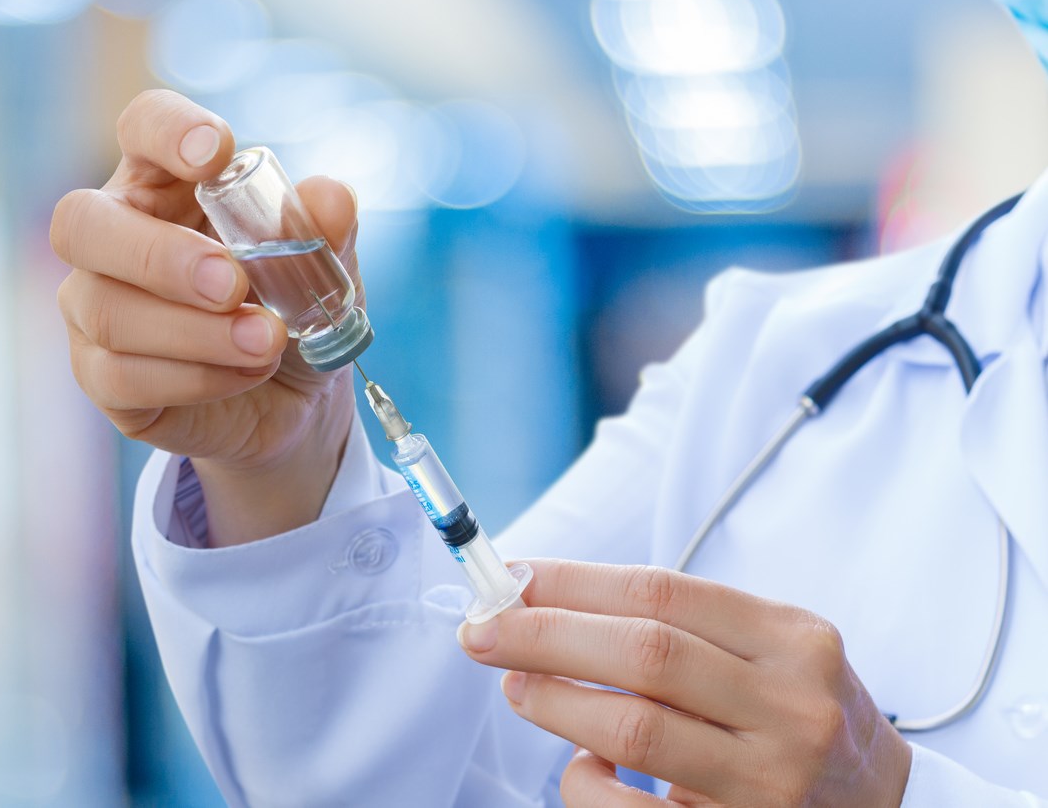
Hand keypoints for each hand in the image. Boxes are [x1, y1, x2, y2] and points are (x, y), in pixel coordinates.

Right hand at [50, 90, 362, 542]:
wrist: (293, 398)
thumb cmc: (290, 307)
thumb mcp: (323, 267)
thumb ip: (326, 231)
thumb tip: (331, 199)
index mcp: (165, 181)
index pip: (142, 127)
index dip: (167, 130)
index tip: (216, 154)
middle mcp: (112, 236)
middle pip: (80, 223)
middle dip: (159, 256)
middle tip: (233, 284)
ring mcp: (94, 307)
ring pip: (107, 311)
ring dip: (198, 332)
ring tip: (268, 341)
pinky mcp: (100, 378)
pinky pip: (122, 377)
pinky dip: (196, 378)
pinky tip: (247, 374)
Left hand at [457, 560, 910, 806]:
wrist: (881, 807)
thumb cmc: (796, 714)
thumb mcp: (769, 650)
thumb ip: (680, 626)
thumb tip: (543, 600)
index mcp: (794, 639)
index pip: (663, 593)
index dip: (574, 582)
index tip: (512, 578)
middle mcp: (792, 706)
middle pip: (643, 652)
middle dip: (545, 634)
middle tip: (481, 629)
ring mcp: (772, 781)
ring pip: (634, 730)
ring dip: (554, 701)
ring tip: (515, 684)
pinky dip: (586, 784)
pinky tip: (578, 764)